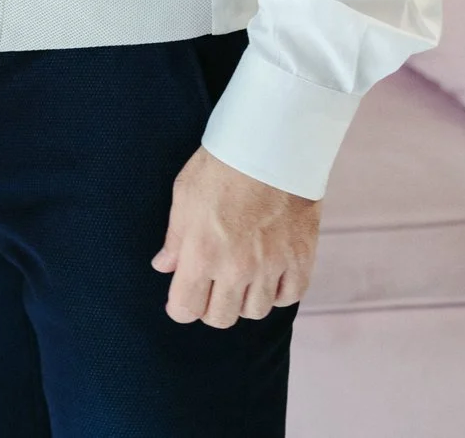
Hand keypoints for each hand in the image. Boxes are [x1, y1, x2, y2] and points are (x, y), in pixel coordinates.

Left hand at [151, 147, 318, 327]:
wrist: (271, 146)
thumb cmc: (222, 166)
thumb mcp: (184, 196)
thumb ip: (175, 238)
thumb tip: (164, 266)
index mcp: (201, 254)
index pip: (185, 310)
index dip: (180, 306)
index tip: (183, 297)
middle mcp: (236, 269)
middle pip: (220, 318)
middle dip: (211, 306)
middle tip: (212, 285)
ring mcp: (271, 267)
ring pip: (255, 311)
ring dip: (245, 299)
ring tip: (242, 276)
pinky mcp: (300, 260)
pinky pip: (288, 297)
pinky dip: (278, 291)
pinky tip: (270, 274)